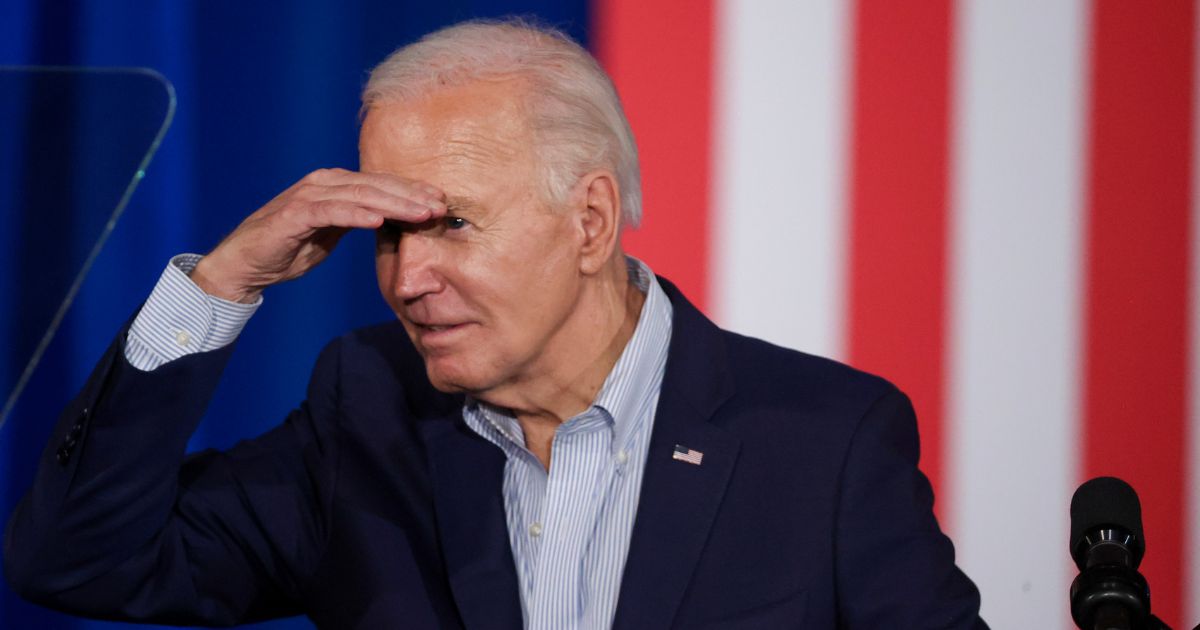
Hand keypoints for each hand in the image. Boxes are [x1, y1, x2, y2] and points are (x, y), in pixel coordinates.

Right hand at [191, 168, 444, 302]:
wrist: (245, 265)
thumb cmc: (289, 249)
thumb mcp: (331, 235)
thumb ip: (356, 221)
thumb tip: (389, 221)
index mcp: (335, 186)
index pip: (381, 185)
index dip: (412, 192)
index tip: (441, 202)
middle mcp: (323, 183)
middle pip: (376, 185)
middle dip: (411, 195)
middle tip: (441, 205)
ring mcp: (308, 196)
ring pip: (360, 195)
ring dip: (393, 203)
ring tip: (421, 213)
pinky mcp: (294, 214)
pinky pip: (331, 211)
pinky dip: (356, 214)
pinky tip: (379, 220)